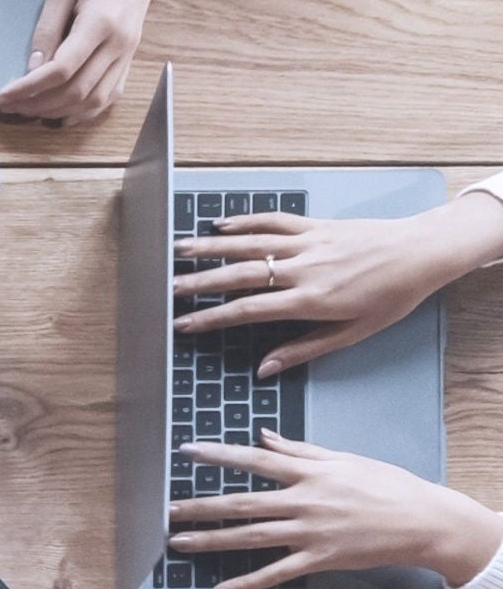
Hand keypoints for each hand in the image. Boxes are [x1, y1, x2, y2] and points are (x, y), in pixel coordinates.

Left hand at [0, 0, 163, 123]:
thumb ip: (48, 26)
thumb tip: (33, 66)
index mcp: (101, 22)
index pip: (61, 69)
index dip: (29, 88)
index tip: (3, 95)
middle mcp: (119, 44)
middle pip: (76, 91)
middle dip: (38, 104)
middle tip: (10, 106)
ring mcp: (128, 53)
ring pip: (94, 101)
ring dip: (59, 111)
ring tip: (29, 109)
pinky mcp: (131, 56)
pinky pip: (110, 95)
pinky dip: (86, 111)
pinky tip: (63, 113)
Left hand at [168, 430, 502, 588]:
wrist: (421, 521)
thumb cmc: (386, 485)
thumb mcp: (343, 458)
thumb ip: (299, 450)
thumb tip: (264, 435)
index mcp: (309, 473)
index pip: (255, 460)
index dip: (219, 455)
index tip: (187, 451)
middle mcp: (303, 502)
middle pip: (243, 503)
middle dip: (202, 506)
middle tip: (168, 509)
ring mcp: (309, 533)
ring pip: (250, 537)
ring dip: (212, 540)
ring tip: (179, 543)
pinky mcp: (318, 560)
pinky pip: (274, 575)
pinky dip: (245, 584)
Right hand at [173, 193, 502, 375]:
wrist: (419, 254)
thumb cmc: (391, 298)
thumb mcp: (352, 334)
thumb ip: (304, 349)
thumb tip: (265, 368)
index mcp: (311, 301)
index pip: (249, 310)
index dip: (212, 318)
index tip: (184, 324)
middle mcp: (303, 268)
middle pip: (241, 275)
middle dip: (200, 282)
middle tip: (168, 289)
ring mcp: (308, 242)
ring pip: (251, 243)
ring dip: (212, 248)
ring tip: (180, 250)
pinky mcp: (316, 225)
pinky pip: (273, 220)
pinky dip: (245, 222)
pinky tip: (221, 227)